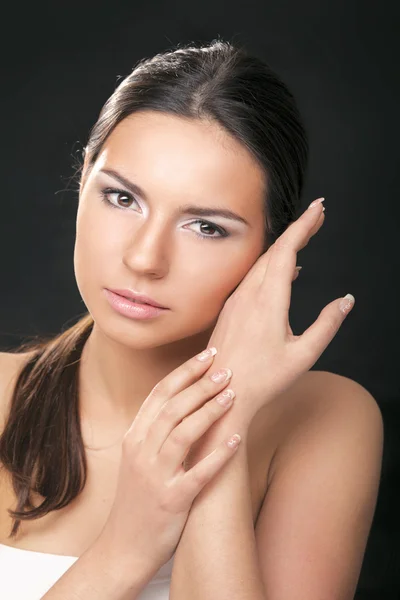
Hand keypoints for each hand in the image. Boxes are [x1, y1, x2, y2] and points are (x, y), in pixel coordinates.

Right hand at [96, 349, 240, 581]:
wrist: (123, 548)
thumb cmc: (138, 498)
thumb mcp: (138, 458)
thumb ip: (155, 430)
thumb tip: (186, 398)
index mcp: (134, 437)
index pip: (160, 393)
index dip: (185, 371)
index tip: (208, 354)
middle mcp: (141, 452)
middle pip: (173, 407)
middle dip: (201, 384)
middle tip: (226, 368)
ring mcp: (155, 476)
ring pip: (183, 433)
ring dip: (209, 410)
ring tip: (232, 393)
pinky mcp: (172, 501)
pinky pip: (198, 473)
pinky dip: (219, 453)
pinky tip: (237, 438)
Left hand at [206, 197, 354, 420]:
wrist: (222, 392)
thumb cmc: (263, 379)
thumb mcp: (304, 354)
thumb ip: (327, 324)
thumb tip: (345, 300)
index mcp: (269, 301)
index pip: (287, 251)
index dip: (304, 225)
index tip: (318, 208)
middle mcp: (249, 295)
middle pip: (275, 250)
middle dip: (298, 229)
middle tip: (318, 217)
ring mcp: (237, 300)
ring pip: (262, 262)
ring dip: (284, 246)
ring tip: (305, 237)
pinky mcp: (231, 308)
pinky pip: (252, 276)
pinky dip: (271, 264)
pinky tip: (284, 270)